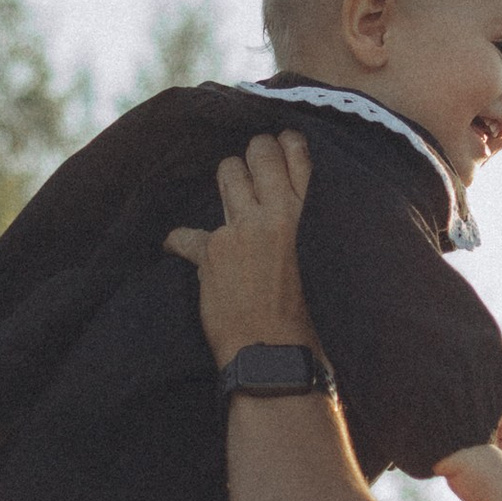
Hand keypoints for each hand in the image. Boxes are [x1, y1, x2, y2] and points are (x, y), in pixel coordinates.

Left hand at [162, 132, 321, 361]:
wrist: (277, 356)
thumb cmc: (312, 318)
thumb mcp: (325, 260)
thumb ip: (310, 226)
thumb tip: (297, 204)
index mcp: (313, 215)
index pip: (299, 153)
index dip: (286, 144)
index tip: (281, 147)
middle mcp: (279, 214)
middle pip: (260, 152)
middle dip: (255, 154)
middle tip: (254, 167)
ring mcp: (243, 229)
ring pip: (228, 173)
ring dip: (227, 179)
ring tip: (230, 193)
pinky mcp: (212, 252)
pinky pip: (185, 234)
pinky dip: (179, 242)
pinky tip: (176, 245)